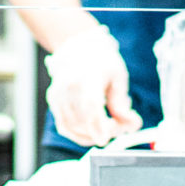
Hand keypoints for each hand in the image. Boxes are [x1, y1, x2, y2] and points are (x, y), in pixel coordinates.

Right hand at [43, 25, 142, 146]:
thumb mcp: (118, 76)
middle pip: (83, 120)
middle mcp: (68, 85)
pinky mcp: (53, 101)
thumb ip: (122, 102)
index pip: (90, 104)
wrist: (78, 46)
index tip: (106, 139)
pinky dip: (79, 134)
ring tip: (108, 125)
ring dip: (92, 135)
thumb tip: (131, 124)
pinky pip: (64, 126)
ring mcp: (58, 94)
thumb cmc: (101, 60)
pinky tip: (92, 132)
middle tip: (120, 126)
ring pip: (72, 127)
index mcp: (87, 76)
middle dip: (103, 131)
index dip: (97, 125)